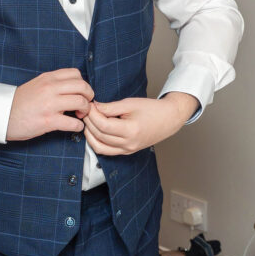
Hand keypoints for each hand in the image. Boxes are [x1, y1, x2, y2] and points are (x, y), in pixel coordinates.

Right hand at [6, 69, 94, 140]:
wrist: (2, 115)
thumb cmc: (19, 103)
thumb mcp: (36, 85)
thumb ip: (53, 84)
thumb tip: (72, 88)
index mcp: (47, 78)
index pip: (75, 74)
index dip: (83, 84)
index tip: (80, 93)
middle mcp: (50, 88)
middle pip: (82, 86)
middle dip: (89, 96)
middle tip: (85, 104)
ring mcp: (50, 104)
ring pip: (81, 102)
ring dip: (85, 110)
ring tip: (79, 115)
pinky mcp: (49, 121)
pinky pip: (73, 123)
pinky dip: (78, 127)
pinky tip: (73, 127)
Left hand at [83, 92, 198, 155]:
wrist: (168, 119)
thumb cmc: (151, 109)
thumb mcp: (129, 104)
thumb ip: (110, 107)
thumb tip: (93, 107)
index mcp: (131, 131)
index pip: (103, 125)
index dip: (92, 114)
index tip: (89, 105)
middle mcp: (128, 144)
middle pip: (99, 135)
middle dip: (89, 122)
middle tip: (86, 110)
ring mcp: (127, 150)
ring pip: (99, 147)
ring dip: (90, 134)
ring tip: (88, 120)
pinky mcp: (126, 152)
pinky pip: (106, 151)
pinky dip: (96, 142)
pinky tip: (94, 130)